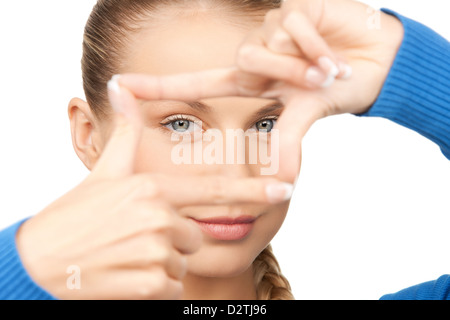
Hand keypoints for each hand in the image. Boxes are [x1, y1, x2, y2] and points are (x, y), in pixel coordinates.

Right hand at [16, 80, 291, 299]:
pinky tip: (126, 275)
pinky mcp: (148, 285)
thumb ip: (126, 134)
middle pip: (195, 235)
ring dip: (162, 265)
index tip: (284, 188)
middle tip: (136, 239)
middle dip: (174, 240)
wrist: (41, 259)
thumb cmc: (76, 215)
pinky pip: (172, 287)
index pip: (214, 188)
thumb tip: (121, 87)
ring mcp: (154, 253)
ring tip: (128, 256)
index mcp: (152, 188)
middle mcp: (157, 217)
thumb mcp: (104, 171)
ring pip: (183, 264)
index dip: (252, 190)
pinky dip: (153, 287)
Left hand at [115, 0, 403, 181]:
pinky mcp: (290, 6)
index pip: (194, 85)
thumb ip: (288, 143)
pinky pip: (294, 25)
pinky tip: (335, 49)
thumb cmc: (336, 90)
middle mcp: (253, 54)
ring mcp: (270, 27)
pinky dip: (319, 45)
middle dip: (287, 76)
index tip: (118, 86)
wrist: (374, 62)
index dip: (156, 88)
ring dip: (307, 65)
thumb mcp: (307, 116)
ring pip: (269, 46)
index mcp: (249, 83)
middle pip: (244, 63)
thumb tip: (281, 181)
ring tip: (331, 68)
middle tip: (319, 82)